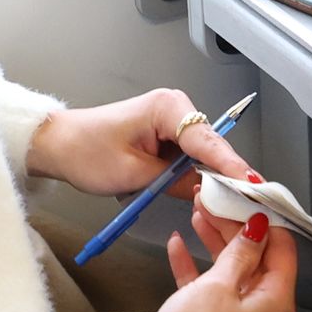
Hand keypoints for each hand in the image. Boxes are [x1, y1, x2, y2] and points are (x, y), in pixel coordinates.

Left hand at [26, 88, 262, 196]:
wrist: (58, 144)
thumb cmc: (85, 151)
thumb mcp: (133, 175)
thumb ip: (174, 182)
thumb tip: (207, 191)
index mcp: (168, 108)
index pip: (209, 140)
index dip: (231, 166)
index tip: (253, 184)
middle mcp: (174, 108)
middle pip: (212, 146)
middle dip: (225, 174)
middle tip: (242, 203)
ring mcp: (171, 120)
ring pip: (203, 153)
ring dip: (209, 175)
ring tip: (224, 202)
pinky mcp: (166, 134)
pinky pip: (189, 156)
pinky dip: (194, 173)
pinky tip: (202, 191)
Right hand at [136, 207, 297, 311]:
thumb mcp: (219, 285)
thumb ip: (241, 253)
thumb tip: (259, 229)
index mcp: (276, 304)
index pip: (283, 251)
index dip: (268, 221)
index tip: (250, 197)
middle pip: (256, 259)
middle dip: (235, 227)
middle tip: (217, 199)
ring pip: (230, 271)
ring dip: (214, 241)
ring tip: (198, 212)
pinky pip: (208, 289)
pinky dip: (195, 266)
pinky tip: (178, 245)